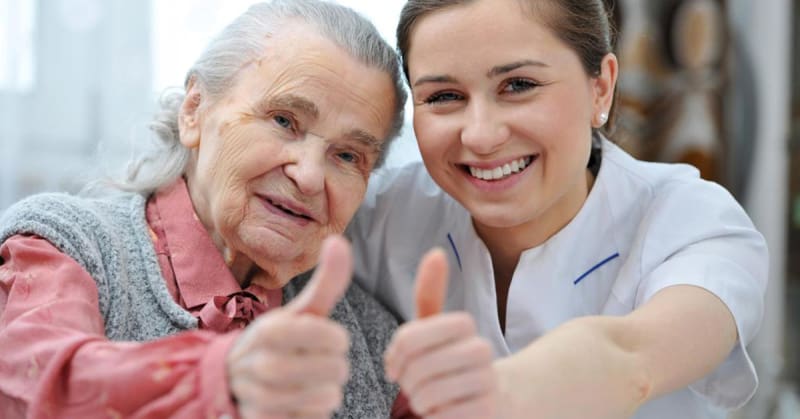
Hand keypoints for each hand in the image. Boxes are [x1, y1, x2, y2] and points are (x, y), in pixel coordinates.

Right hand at [227, 236, 351, 418]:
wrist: (231, 379)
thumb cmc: (279, 341)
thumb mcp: (301, 310)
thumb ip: (326, 280)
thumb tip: (338, 239)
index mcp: (272, 330)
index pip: (335, 339)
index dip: (336, 340)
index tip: (322, 339)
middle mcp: (263, 364)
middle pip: (336, 370)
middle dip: (333, 366)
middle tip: (313, 362)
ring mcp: (261, 398)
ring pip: (328, 399)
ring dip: (325, 391)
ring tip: (307, 381)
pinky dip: (312, 412)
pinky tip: (296, 400)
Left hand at [384, 249, 495, 418]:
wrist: (497, 400)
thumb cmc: (453, 362)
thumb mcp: (437, 328)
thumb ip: (430, 293)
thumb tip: (435, 252)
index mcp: (465, 325)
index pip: (407, 339)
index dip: (396, 356)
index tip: (400, 364)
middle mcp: (481, 350)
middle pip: (416, 367)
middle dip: (408, 382)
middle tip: (417, 385)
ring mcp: (487, 383)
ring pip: (426, 394)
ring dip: (420, 402)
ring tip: (431, 399)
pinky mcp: (487, 413)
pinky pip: (440, 417)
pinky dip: (434, 418)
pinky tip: (445, 413)